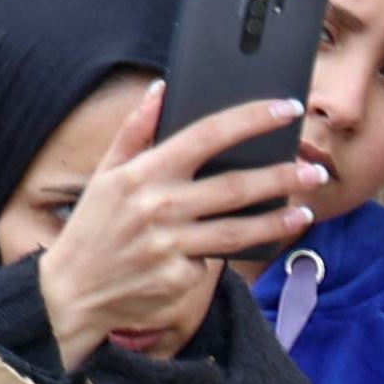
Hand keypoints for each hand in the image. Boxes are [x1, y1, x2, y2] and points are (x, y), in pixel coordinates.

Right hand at [30, 84, 323, 369]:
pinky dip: (225, 257)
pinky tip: (239, 250)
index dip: (251, 119)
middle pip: (235, 186)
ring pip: (239, 231)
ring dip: (278, 221)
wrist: (69, 294)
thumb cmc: (91, 229)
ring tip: (304, 211)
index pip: (206, 135)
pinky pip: (213, 264)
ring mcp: (169, 247)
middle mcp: (157, 208)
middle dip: (282, 175)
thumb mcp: (104, 176)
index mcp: (141, 174)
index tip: (287, 108)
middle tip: (315, 170)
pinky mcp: (177, 280)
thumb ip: (135, 132)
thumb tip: (160, 89)